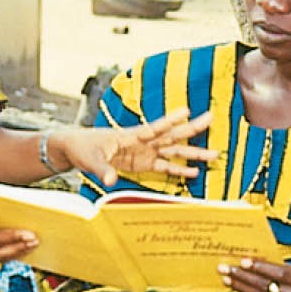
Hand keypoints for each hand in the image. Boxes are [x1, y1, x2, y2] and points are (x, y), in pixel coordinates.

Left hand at [51, 108, 216, 185]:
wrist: (77, 149)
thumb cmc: (83, 148)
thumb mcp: (91, 159)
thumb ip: (103, 170)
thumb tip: (110, 181)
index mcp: (131, 135)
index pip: (154, 127)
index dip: (170, 119)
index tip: (187, 110)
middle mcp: (143, 142)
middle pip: (172, 135)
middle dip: (192, 128)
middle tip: (211, 118)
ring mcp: (145, 152)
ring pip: (174, 151)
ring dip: (193, 153)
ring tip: (214, 154)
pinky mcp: (143, 163)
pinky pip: (165, 166)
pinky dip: (179, 169)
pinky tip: (194, 172)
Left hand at [219, 258, 290, 291]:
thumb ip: (286, 270)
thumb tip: (260, 261)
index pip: (279, 274)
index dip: (260, 267)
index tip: (243, 261)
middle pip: (265, 285)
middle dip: (243, 276)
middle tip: (225, 268)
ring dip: (241, 287)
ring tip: (226, 279)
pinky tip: (239, 290)